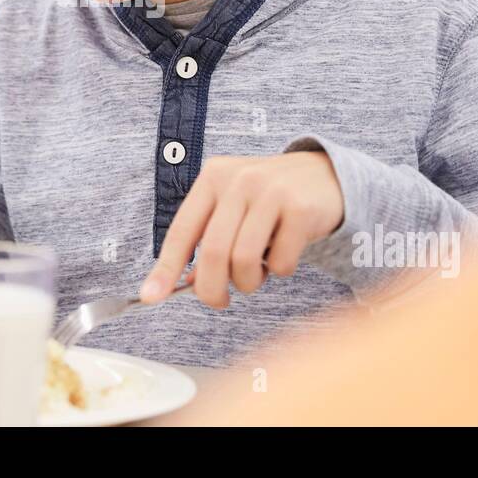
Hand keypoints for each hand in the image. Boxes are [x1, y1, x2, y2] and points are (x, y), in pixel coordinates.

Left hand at [139, 151, 343, 307]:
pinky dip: (281, 270)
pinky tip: (285, 252)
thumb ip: (208, 239)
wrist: (326, 177)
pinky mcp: (300, 208)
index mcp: (213, 178)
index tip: (151, 297)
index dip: (165, 268)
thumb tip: (182, 285)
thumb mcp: (233, 208)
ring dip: (249, 282)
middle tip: (220, 300)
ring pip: (244, 260)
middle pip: (213, 252)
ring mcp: (271, 191)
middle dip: (212, 289)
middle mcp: (239, 180)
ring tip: (257, 272)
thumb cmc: (269, 199)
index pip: (182, 230)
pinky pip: (281, 262)